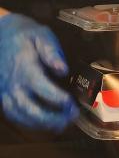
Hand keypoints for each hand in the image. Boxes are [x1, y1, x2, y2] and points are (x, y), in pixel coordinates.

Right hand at [0, 13, 77, 131]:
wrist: (0, 32)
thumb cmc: (25, 35)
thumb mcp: (42, 35)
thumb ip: (52, 52)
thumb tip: (62, 69)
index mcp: (25, 67)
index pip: (42, 88)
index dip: (59, 99)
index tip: (72, 104)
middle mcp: (13, 82)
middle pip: (29, 108)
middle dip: (51, 118)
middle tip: (70, 118)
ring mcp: (6, 90)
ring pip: (19, 114)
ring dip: (40, 124)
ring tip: (60, 124)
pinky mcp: (3, 94)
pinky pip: (13, 113)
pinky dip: (28, 122)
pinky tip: (43, 123)